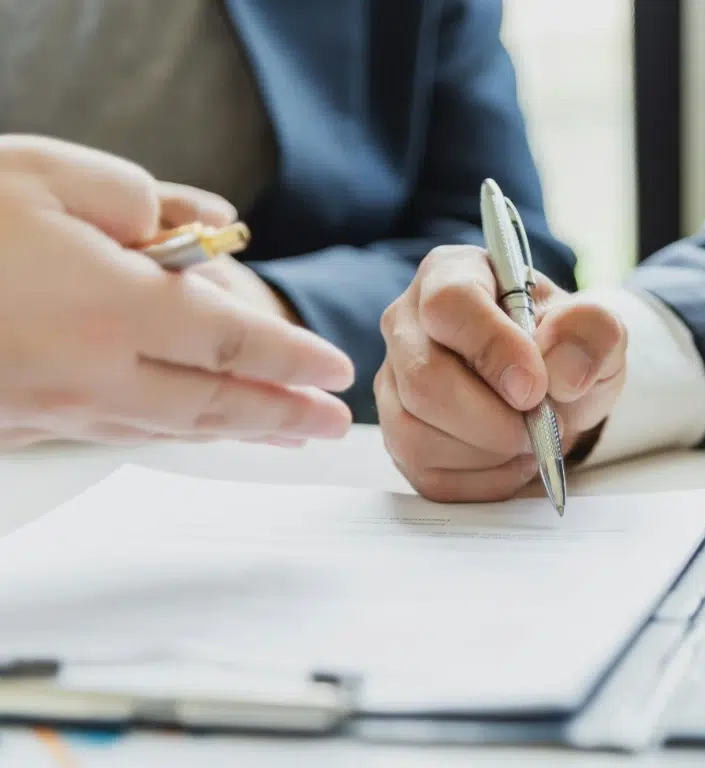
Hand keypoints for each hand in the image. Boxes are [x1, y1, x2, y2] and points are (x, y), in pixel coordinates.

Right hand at [0, 135, 352, 448]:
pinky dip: (180, 433)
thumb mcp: (43, 175)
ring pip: (177, 427)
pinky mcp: (32, 425)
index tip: (336, 371)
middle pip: (219, 403)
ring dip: (241, 433)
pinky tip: (201, 430)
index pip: (235, 343)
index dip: (294, 360)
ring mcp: (64, 409)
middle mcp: (97, 372)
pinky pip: (129, 433)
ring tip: (287, 436)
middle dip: (285, 416)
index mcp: (111, 307)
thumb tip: (206, 227)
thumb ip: (138, 200)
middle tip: (333, 428)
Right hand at [375, 246, 626, 501]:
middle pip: (424, 380)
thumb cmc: (559, 348)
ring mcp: (392, 382)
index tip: (534, 389)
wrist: (547, 389)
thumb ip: (591, 332)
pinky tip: (508, 459)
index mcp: (449, 275)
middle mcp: (406, 324)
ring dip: (488, 454)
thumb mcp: (595, 329)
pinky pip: (425, 473)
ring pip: (415, 434)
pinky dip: (480, 480)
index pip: (450, 304)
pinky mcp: (395, 433)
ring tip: (528, 440)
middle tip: (542, 425)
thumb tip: (561, 372)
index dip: (492, 349)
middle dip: (493, 420)